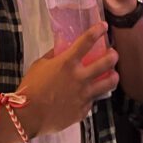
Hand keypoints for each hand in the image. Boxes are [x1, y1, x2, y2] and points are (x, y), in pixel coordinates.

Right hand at [17, 22, 118, 136]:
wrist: (29, 115)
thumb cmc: (31, 87)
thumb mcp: (39, 65)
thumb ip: (53, 55)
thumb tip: (61, 46)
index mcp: (67, 63)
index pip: (87, 41)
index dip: (98, 31)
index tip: (104, 26)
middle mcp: (80, 77)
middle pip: (106, 62)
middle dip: (113, 55)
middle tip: (113, 54)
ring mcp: (84, 95)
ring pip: (109, 83)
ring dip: (113, 76)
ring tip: (113, 74)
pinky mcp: (83, 110)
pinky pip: (92, 100)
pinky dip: (91, 96)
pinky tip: (86, 95)